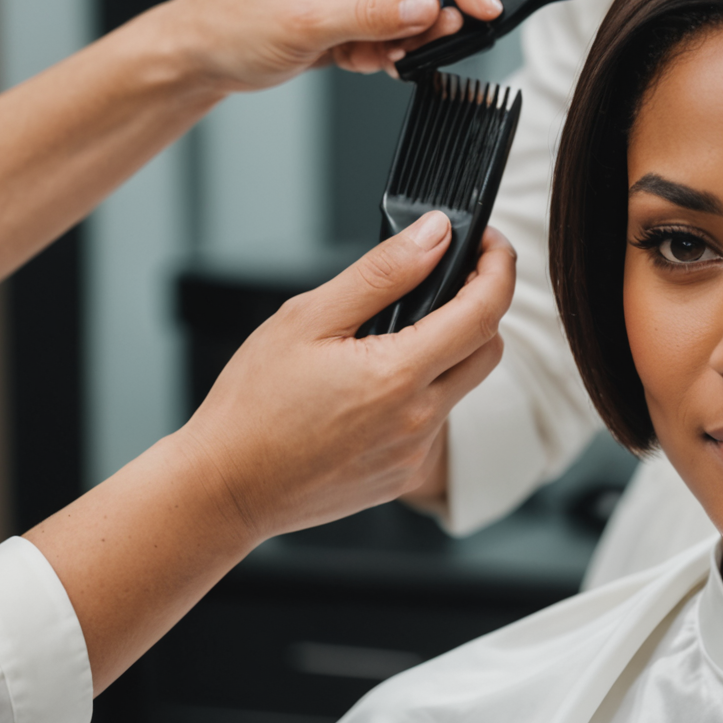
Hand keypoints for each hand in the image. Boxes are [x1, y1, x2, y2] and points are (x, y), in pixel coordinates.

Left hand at [155, 0, 505, 90]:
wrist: (196, 56)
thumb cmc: (230, 28)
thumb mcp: (305, 25)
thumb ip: (373, 15)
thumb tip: (430, 7)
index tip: (486, 6)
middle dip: (440, 3)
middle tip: (458, 36)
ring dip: (411, 33)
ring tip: (385, 57)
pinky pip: (396, 18)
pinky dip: (391, 45)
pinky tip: (366, 60)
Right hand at [173, 210, 515, 542]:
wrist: (224, 488)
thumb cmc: (252, 405)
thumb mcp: (308, 318)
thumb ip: (382, 273)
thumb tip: (435, 235)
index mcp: (398, 376)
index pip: (485, 312)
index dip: (498, 268)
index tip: (490, 243)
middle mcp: (419, 421)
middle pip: (487, 350)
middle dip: (480, 307)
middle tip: (448, 280)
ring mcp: (413, 454)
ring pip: (459, 387)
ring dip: (443, 354)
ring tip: (383, 339)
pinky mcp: (402, 476)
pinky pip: (431, 423)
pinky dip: (417, 395)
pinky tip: (367, 389)